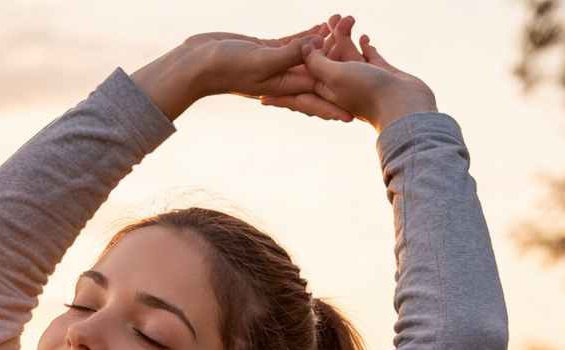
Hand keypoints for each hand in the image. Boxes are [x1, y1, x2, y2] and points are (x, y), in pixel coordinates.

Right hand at [131, 28, 352, 122]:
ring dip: (328, 44)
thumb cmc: (226, 66)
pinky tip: (324, 25)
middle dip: (340, 65)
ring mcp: (276, 64)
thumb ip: (290, 54)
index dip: (337, 98)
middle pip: (318, 74)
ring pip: (309, 55)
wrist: (199, 61)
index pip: (316, 93)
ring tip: (349, 28)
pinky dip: (309, 36)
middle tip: (365, 56)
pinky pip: (294, 43)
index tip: (356, 108)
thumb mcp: (261, 61)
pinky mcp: (267, 49)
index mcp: (283, 87)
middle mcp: (283, 79)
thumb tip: (317, 48)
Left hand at [263, 17, 436, 131]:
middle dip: (322, 43)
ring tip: (344, 17)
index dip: (281, 84)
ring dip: (344, 37)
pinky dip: (363, 47)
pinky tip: (364, 37)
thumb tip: (304, 47)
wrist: (406, 106)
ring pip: (345, 56)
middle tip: (325, 20)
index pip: (297, 86)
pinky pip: (366, 58)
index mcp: (323, 91)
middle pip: (323, 63)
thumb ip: (316, 62)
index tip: (261, 91)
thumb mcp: (334, 76)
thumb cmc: (369, 93)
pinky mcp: (379, 75)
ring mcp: (359, 81)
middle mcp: (339, 87)